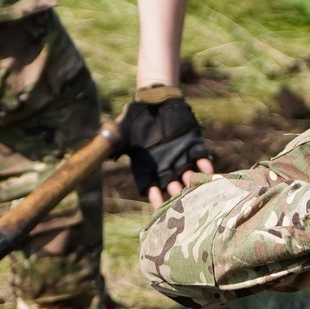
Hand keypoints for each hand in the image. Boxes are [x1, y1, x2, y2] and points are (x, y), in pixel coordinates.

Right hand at [121, 89, 216, 205]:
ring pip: (187, 175)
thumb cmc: (135, 117)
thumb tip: (101, 153)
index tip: (157, 207)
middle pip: (172, 186)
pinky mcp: (193, 145)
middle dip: (175, 194)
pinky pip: (201, 158)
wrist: (154, 100)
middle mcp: (165, 166)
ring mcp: (181, 157)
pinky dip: (205, 165)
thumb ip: (114, 144)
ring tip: (192, 188)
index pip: (150, 187)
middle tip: (179, 201)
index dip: (154, 198)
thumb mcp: (122, 131)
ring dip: (190, 182)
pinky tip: (208, 172)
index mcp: (147, 167)